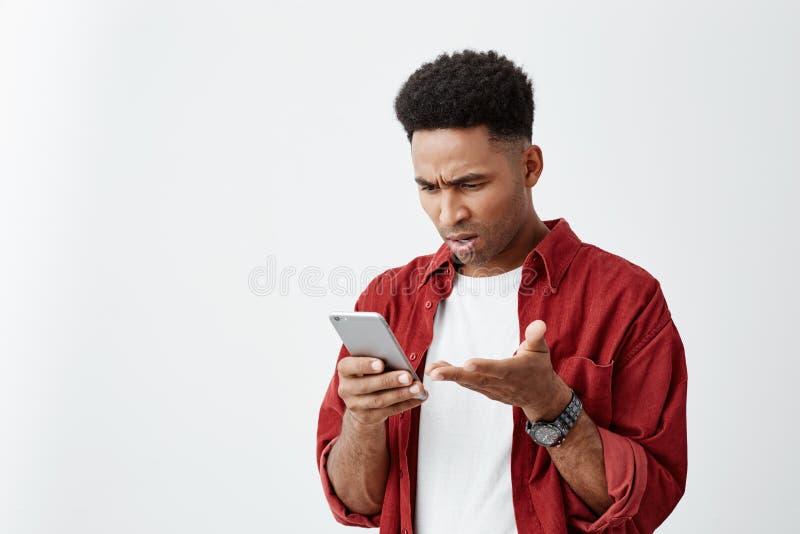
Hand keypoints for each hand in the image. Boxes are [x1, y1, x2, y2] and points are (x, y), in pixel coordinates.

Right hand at [337, 356, 427, 427]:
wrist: (359, 400)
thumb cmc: (368, 373)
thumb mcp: (367, 364)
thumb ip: (377, 360)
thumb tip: (398, 359)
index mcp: (345, 370)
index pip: (350, 366)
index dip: (364, 365)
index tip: (381, 364)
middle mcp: (346, 389)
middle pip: (367, 386)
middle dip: (389, 380)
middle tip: (408, 376)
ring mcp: (356, 405)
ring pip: (380, 400)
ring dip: (402, 394)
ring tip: (418, 388)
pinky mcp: (368, 417)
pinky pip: (390, 410)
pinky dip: (407, 403)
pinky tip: (419, 397)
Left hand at [425, 320, 570, 420]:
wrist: (540, 397)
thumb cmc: (539, 368)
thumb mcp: (541, 350)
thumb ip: (536, 337)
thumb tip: (539, 323)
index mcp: (513, 370)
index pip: (497, 369)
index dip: (483, 367)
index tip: (467, 364)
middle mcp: (500, 382)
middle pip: (475, 379)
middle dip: (454, 376)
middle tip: (435, 373)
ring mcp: (492, 389)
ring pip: (468, 383)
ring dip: (448, 376)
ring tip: (431, 369)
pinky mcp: (486, 392)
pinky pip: (468, 385)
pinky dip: (453, 378)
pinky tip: (437, 370)